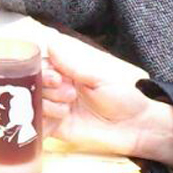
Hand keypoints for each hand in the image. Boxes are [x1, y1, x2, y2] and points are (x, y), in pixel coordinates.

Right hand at [40, 33, 172, 167]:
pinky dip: (40, 123)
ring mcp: (56, 107)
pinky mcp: (57, 128)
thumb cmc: (126, 96)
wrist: (138, 128)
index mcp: (70, 69)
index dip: (43, 70)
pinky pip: (37, 124)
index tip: (56, 78)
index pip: (42, 63)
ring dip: (47, 105)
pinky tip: (58, 121)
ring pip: (34, 103)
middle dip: (46, 87)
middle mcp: (59, 86)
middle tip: (68, 94)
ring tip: (67, 110)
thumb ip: (74, 64)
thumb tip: (50, 44)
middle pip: (34, 83)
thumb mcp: (102, 77)